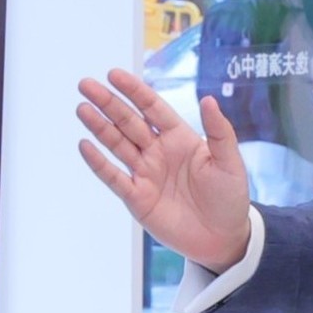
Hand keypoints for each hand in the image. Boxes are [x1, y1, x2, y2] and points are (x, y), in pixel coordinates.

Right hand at [77, 69, 252, 270]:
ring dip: (99, 127)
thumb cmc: (230, 197)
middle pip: (128, 122)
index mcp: (179, 137)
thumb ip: (219, 131)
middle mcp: (158, 152)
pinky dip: (99, 162)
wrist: (224, 238)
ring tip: (82, 108)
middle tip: (86, 84)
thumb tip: (208, 98)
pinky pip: (114, 177)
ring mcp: (146, 174)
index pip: (152, 108)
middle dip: (108, 103)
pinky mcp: (138, 198)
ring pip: (117, 145)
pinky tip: (85, 145)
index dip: (133, 91)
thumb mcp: (230, 161)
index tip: (114, 75)